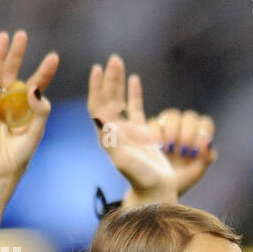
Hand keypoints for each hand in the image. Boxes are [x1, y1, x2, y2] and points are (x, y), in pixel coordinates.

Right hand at [0, 30, 58, 187]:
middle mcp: (10, 100)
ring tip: (3, 37)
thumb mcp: (36, 132)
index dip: (44, 71)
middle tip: (23, 34)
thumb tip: (35, 89)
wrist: (2, 170)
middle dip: (18, 53)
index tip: (53, 56)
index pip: (37, 83)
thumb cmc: (21, 153)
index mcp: (27, 105)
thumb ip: (39, 111)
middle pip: (13, 71)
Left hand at [88, 54, 216, 202]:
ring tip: (118, 62)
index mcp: (107, 136)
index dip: (96, 88)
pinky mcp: (142, 134)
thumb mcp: (125, 161)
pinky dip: (134, 93)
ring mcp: (128, 132)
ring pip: (119, 101)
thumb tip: (101, 119)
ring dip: (118, 82)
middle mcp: (114, 132)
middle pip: (107, 99)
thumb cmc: (141, 179)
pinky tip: (134, 78)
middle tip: (112, 59)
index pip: (97, 106)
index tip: (97, 69)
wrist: (156, 192)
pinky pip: (136, 108)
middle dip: (109, 79)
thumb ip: (113, 142)